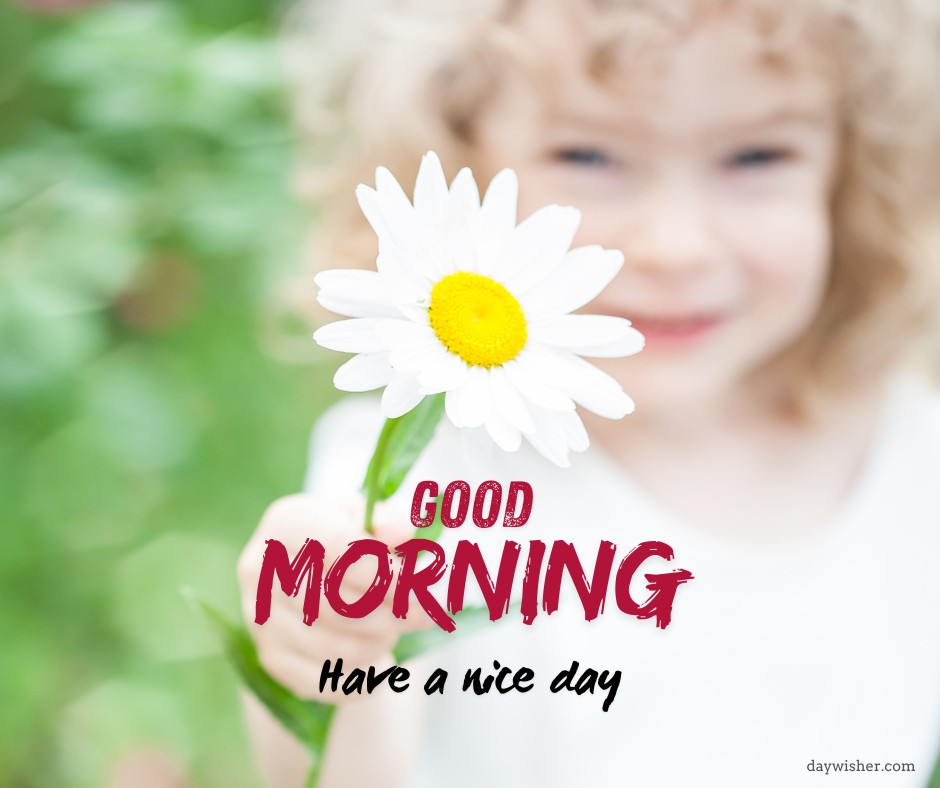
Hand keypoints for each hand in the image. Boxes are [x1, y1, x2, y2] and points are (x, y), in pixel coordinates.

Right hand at [237, 494, 426, 701]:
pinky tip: (377, 659)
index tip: (418, 589)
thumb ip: (387, 522)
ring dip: (380, 643)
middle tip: (421, 614)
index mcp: (286, 523)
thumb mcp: (365, 518)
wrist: (305, 577)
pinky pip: (327, 682)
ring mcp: (260, 618)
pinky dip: (363, 678)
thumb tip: (400, 535)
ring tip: (394, 628)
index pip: (337, 548)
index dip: (383, 571)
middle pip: (339, 604)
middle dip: (391, 614)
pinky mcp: (270, 657)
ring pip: (337, 647)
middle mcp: (261, 570)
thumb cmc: (344, 541)